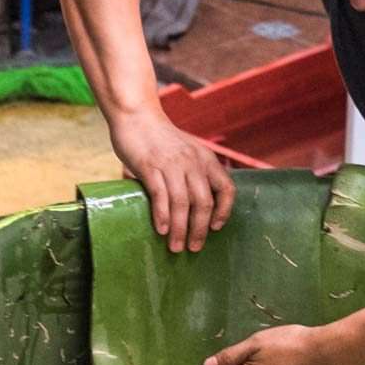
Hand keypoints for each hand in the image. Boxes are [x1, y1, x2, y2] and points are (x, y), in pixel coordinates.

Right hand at [109, 113, 234, 251]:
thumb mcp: (188, 152)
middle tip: (194, 248)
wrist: (137, 116)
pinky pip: (160, 194)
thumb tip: (195, 209)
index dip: (224, 211)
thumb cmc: (162, 140)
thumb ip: (194, 174)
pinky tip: (161, 230)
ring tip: (176, 247)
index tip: (216, 227)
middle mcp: (193, 162)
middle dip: (200, 229)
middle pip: (204, 202)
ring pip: (182, 203)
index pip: (227, 188)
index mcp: (206, 159)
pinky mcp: (150, 166)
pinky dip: (162, 215)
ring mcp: (171, 164)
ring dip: (180, 229)